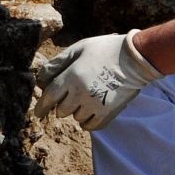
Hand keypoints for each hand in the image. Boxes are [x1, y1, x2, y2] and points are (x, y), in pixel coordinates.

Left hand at [32, 30, 162, 129]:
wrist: (136, 59)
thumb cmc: (105, 50)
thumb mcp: (79, 48)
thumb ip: (58, 63)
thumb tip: (41, 78)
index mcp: (72, 77)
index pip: (49, 97)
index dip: (41, 107)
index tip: (38, 113)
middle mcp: (81, 94)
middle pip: (61, 110)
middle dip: (62, 105)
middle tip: (71, 96)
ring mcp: (95, 105)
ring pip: (76, 118)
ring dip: (77, 111)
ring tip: (86, 98)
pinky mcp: (108, 113)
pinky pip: (90, 126)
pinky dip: (87, 121)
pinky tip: (91, 111)